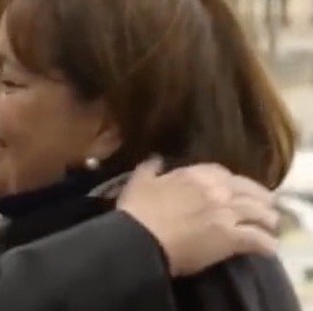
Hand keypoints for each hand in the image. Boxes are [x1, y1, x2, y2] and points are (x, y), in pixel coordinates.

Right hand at [117, 159, 278, 276]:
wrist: (138, 239)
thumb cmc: (136, 211)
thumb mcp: (138, 182)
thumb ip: (149, 168)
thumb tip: (155, 159)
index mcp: (195, 175)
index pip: (225, 173)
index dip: (233, 183)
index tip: (235, 190)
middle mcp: (217, 190)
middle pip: (251, 191)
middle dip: (259, 199)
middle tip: (263, 207)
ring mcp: (226, 213)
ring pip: (261, 213)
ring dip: (267, 219)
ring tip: (269, 226)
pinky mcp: (230, 238)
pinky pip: (259, 239)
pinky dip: (266, 243)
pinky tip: (267, 247)